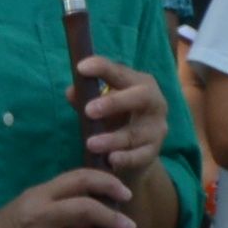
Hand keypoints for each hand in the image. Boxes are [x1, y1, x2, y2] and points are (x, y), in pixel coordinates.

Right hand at [0, 162, 145, 227]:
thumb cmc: (7, 226)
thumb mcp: (30, 205)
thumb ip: (61, 204)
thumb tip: (99, 211)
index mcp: (39, 195)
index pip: (78, 179)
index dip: (107, 183)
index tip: (124, 194)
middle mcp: (39, 216)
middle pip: (85, 209)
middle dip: (113, 218)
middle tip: (131, 227)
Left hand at [70, 51, 164, 181]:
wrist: (136, 153)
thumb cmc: (117, 119)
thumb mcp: (101, 106)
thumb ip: (85, 98)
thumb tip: (71, 92)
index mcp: (140, 83)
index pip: (121, 72)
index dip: (102, 68)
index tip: (81, 68)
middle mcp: (154, 102)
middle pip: (141, 97)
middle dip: (114, 102)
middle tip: (88, 110)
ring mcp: (156, 128)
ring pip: (135, 133)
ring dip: (112, 138)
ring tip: (90, 143)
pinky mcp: (153, 151)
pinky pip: (140, 156)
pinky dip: (126, 158)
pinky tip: (111, 160)